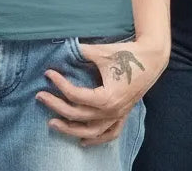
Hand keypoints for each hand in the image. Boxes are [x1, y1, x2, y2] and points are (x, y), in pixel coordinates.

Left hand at [37, 37, 167, 145]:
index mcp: (107, 97)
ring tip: (52, 123)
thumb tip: (64, 49)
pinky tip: (82, 141)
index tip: (48, 73)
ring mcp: (118, 116)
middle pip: (79, 116)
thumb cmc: (127, 54)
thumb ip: (81, 52)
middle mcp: (112, 111)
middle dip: (57, 107)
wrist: (151, 59)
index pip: (76, 96)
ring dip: (70, 130)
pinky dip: (96, 140)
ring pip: (91, 132)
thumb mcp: (101, 51)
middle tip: (40, 96)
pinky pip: (109, 134)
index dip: (60, 85)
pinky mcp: (123, 115)